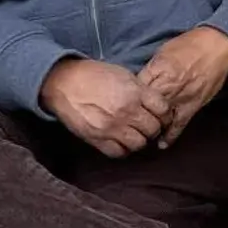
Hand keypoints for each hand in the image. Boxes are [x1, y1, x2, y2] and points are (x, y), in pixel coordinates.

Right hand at [40, 58, 170, 157]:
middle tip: (147, 126)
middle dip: (153, 128)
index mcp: (135, 93)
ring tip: (134, 134)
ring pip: (139, 144)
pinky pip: (119, 153)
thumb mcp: (123, 75)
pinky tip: (120, 141)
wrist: (63, 83)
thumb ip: (141, 90)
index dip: (164, 114)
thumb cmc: (92, 75)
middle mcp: (126, 111)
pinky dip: (122, 149)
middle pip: (153, 129)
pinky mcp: (97, 139)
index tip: (160, 115)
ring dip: (139, 140)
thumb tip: (154, 104)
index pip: (163, 110)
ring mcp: (112, 127)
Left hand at [137, 25, 227, 146]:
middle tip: (128, 123)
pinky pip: (179, 125)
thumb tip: (139, 82)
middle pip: (145, 106)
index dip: (128, 97)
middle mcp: (168, 85)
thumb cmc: (190, 45)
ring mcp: (181, 97)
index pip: (137, 88)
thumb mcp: (163, 51)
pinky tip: (161, 144)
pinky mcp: (193, 106)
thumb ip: (151, 68)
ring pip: (160, 118)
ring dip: (150, 127)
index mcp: (158, 69)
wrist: (217, 45)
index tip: (122, 103)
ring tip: (142, 134)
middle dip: (136, 115)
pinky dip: (170, 136)